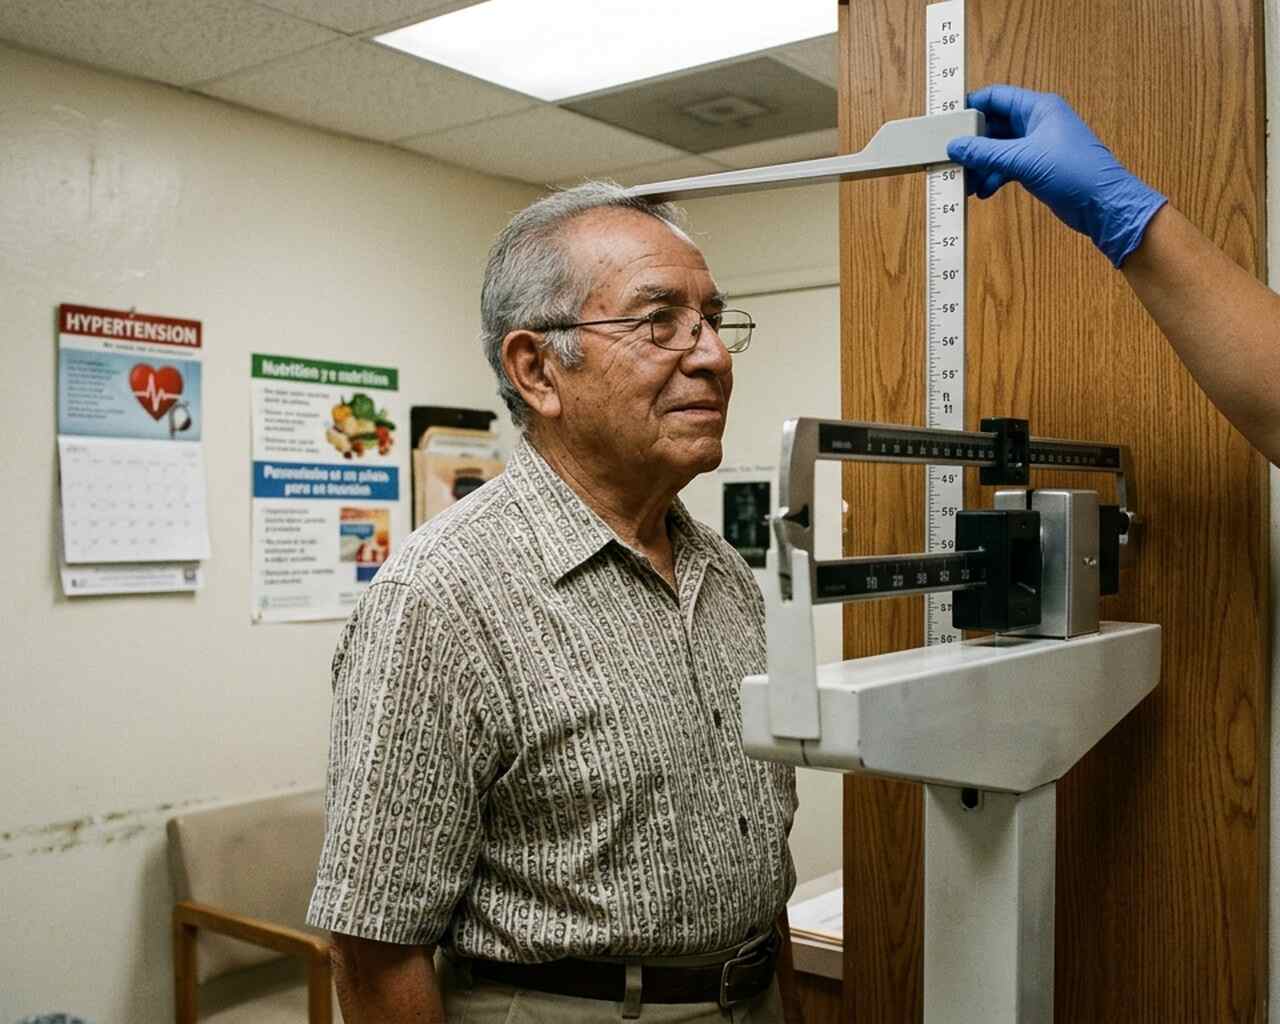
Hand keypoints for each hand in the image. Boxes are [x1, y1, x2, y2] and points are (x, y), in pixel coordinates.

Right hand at [946, 84, 1166, 266]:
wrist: (1102, 203)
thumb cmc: (1073, 171)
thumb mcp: (1023, 159)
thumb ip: (985, 152)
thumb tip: (955, 146)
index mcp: (1037, 108)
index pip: (996, 97)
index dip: (971, 106)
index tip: (947, 121)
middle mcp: (1036, 122)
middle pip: (994, 125)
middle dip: (972, 142)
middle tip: (950, 156)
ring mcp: (1037, 146)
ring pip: (998, 149)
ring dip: (980, 164)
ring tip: (964, 181)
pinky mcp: (1037, 167)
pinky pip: (1006, 167)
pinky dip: (993, 177)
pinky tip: (983, 191)